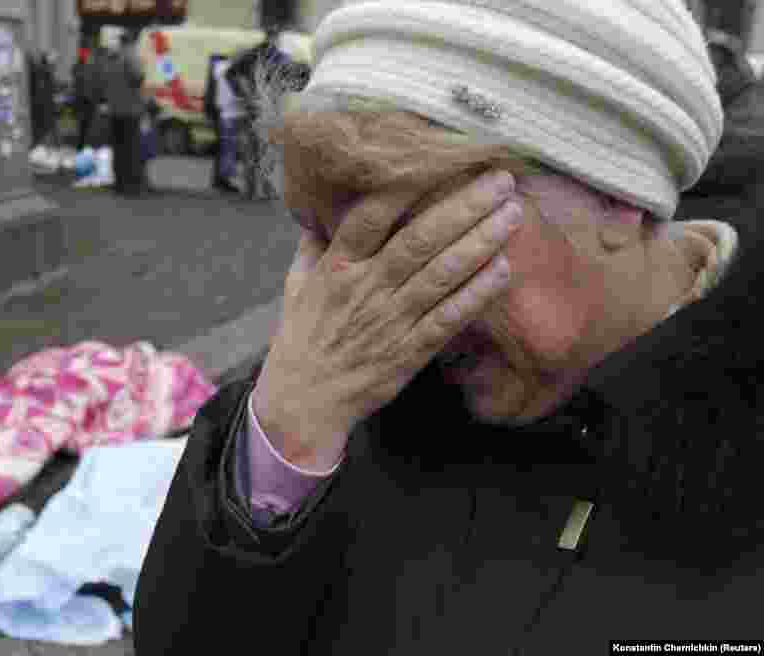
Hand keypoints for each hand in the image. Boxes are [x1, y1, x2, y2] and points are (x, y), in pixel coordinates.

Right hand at [252, 171, 521, 470]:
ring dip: (480, 242)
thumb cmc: (301, 340)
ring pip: (441, 274)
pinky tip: (503, 269)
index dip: (400, 189)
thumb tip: (325, 210)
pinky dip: (477, 294)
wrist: (304, 402)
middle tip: (499, 180)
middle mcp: (366, 289)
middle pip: (418, 240)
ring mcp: (390, 320)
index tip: (433, 159)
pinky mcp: (410, 351)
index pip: (367, 220)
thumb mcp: (296, 287)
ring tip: (512, 214)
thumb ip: (314, 247)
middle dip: (462, 207)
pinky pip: (449, 318)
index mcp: (336, 269)